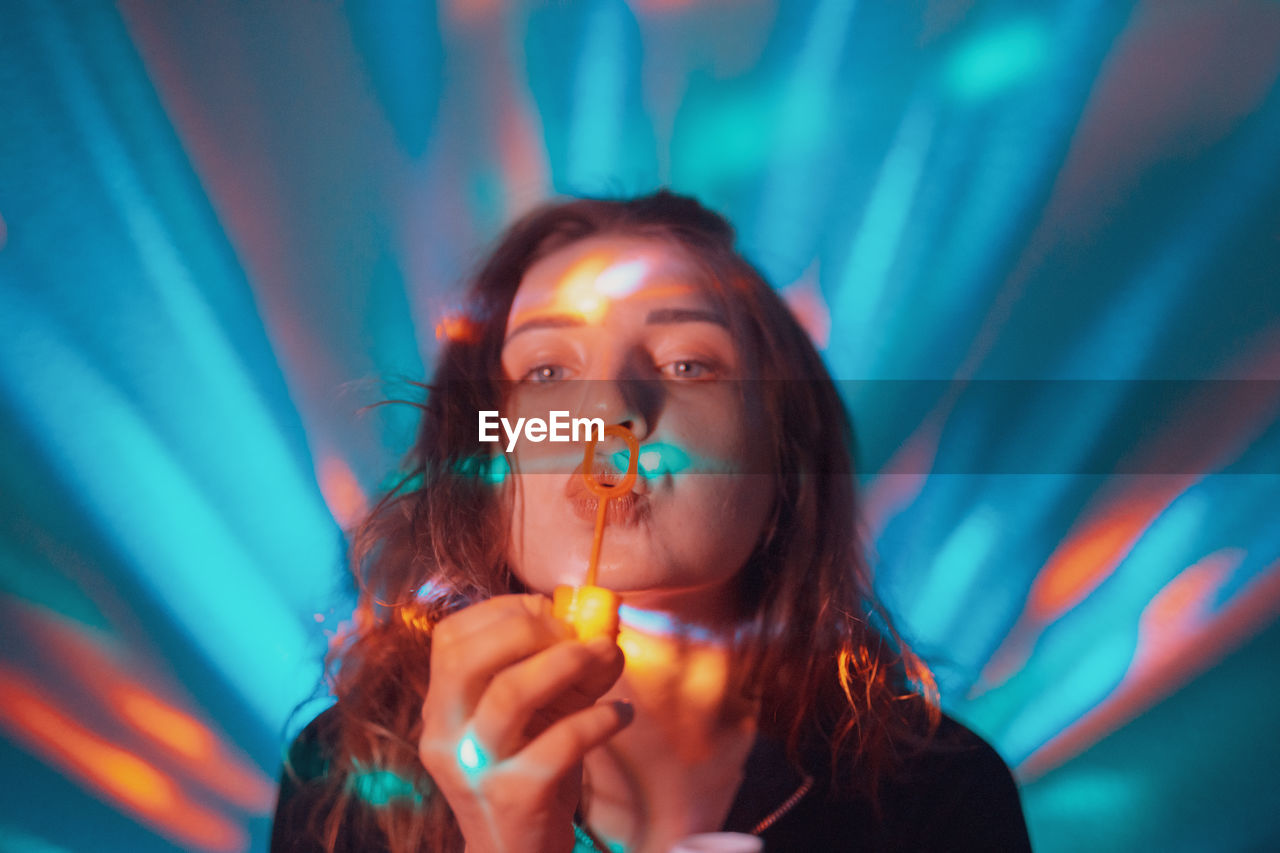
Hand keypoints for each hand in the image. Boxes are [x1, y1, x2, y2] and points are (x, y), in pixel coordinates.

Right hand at [418, 594, 630, 852]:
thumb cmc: (527, 772)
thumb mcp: (537, 714)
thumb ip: (564, 669)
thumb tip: (603, 625)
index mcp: (441, 705)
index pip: (450, 636)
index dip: (504, 612)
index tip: (553, 614)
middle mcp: (445, 734)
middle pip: (469, 658)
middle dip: (529, 630)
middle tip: (577, 634)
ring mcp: (476, 767)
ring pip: (510, 695)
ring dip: (567, 663)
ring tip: (607, 653)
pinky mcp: (516, 798)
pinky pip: (558, 744)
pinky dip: (598, 719)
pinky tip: (621, 714)